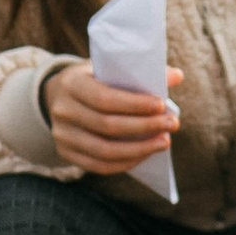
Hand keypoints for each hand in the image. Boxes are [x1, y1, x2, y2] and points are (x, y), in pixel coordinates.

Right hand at [42, 60, 181, 176]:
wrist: (59, 96)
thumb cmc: (93, 80)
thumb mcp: (108, 68)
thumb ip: (139, 73)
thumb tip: (177, 76)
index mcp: (71, 84)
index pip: (104, 99)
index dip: (135, 105)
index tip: (162, 106)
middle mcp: (62, 111)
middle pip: (107, 126)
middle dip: (145, 127)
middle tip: (172, 124)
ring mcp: (61, 135)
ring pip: (104, 151)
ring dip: (140, 149)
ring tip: (164, 141)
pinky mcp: (66, 153)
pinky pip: (99, 166)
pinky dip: (126, 163)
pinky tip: (146, 154)